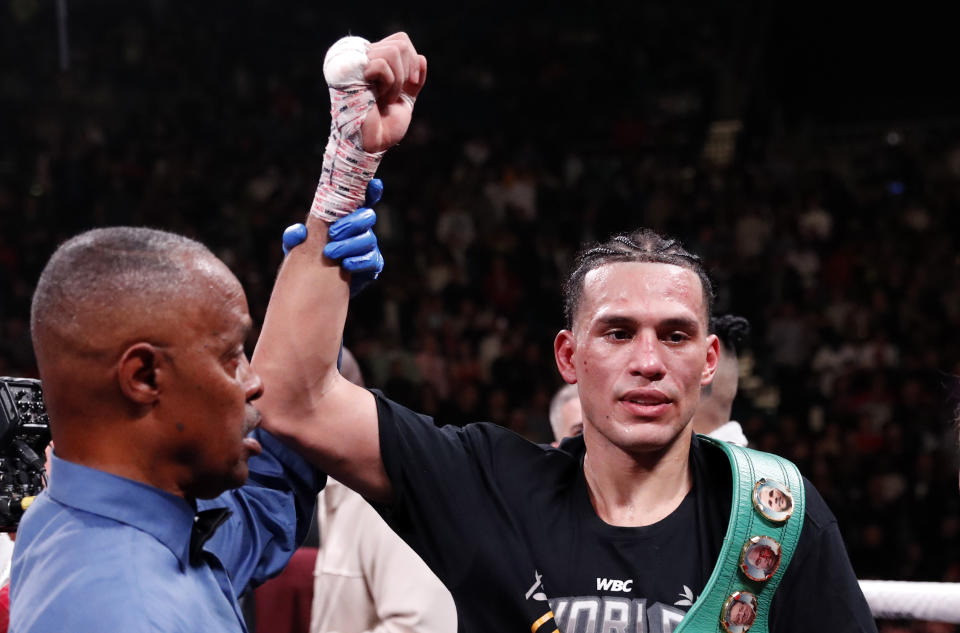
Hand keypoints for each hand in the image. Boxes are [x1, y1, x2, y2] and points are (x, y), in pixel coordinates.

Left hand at [283, 179, 383, 296]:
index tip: (373, 184)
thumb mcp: (295, 248)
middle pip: (368, 216)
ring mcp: (368, 248)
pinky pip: (373, 261)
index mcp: (346, 218)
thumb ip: (293, 236)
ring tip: (330, 252)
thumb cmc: (306, 260)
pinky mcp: (371, 267)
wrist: (313, 289)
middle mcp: (361, 230)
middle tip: (333, 233)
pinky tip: (345, 265)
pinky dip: (359, 261)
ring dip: (350, 244)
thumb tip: (300, 231)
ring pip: (369, 239)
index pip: (363, 200)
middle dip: (351, 222)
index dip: (371, 191)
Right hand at [361, 32, 426, 151]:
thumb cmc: (384, 127)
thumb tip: (421, 57)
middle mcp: (366, 60)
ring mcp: (359, 66)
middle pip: (400, 43)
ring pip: (393, 51)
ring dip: (398, 80)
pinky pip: (382, 65)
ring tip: (387, 98)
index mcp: (376, 64)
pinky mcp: (352, 73)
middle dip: (408, 71)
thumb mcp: (405, 99)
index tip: (412, 82)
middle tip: (398, 93)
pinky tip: (378, 98)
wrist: (371, 144)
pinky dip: (388, 84)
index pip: (400, 40)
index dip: (412, 60)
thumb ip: (413, 80)